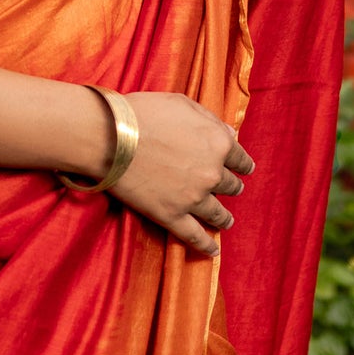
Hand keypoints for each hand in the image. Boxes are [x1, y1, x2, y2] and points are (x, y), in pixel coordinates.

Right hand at [109, 91, 254, 258]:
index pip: (240, 159)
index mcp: (218, 143)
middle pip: (230, 186)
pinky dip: (206, 246)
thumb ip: (210, 120)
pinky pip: (195, 236)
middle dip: (231, 187)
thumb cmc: (144, 113)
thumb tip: (232, 135)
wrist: (111, 137)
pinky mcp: (172, 216)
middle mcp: (212, 173)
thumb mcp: (182, 103)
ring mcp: (193, 198)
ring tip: (226, 221)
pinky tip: (213, 251)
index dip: (242, 164)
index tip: (243, 169)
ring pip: (218, 214)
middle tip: (229, 189)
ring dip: (224, 218)